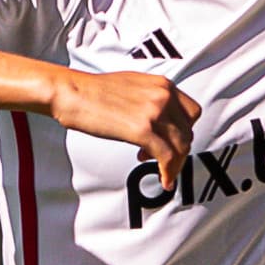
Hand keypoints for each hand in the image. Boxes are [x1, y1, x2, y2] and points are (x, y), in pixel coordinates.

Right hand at [50, 69, 202, 188]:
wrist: (72, 92)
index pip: (191, 112)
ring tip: (163, 172)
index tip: (174, 141)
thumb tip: (157, 119)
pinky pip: (167, 157)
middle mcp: (163, 96)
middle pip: (187, 131)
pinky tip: (163, 179)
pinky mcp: (142, 130)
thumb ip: (150, 100)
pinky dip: (168, 172)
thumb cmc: (93, 91)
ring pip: (180, 146)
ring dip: (175, 164)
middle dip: (179, 149)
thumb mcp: (132, 86)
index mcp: (162, 84)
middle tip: (165, 159)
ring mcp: (154, 112)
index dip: (185, 131)